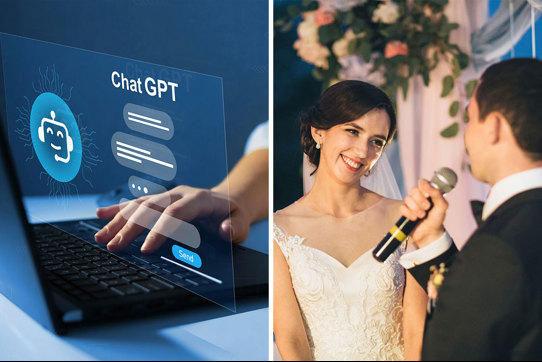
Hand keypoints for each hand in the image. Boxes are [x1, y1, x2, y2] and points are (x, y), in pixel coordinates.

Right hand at [94, 185, 250, 252]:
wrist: (230, 201)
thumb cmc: (235, 215)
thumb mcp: (243, 222)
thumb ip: (236, 227)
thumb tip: (226, 231)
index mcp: (199, 199)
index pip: (176, 214)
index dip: (160, 230)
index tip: (146, 249)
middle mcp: (180, 194)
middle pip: (151, 209)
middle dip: (131, 228)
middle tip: (113, 247)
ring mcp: (169, 195)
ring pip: (140, 205)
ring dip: (119, 220)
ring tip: (100, 236)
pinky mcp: (162, 200)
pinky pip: (137, 203)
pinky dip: (119, 209)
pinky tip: (101, 215)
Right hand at [400, 179, 448, 248]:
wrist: (430, 234)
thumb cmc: (437, 219)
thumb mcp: (442, 206)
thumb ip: (437, 194)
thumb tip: (427, 185)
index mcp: (428, 192)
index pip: (422, 182)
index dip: (423, 187)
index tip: (428, 195)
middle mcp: (419, 196)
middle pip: (413, 189)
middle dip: (420, 200)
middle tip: (427, 208)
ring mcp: (411, 204)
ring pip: (407, 199)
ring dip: (416, 209)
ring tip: (422, 216)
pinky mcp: (405, 211)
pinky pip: (402, 208)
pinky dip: (409, 214)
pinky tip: (414, 219)